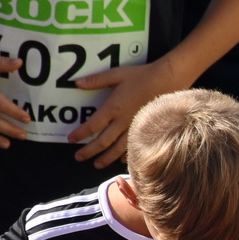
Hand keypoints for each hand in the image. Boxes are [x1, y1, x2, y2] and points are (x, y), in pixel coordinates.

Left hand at [68, 57, 191, 165]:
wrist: (167, 81)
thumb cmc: (141, 76)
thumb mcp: (116, 74)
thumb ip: (96, 80)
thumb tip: (77, 83)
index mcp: (113, 108)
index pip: (93, 125)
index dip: (81, 133)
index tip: (71, 140)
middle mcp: (122, 121)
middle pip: (103, 141)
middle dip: (89, 151)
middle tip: (78, 157)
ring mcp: (135, 128)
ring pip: (118, 149)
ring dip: (106, 158)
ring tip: (96, 165)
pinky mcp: (146, 130)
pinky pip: (134, 147)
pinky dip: (126, 156)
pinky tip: (121, 161)